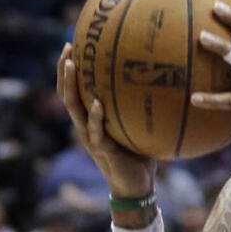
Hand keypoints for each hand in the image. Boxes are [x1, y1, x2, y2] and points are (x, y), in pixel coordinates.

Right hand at [56, 44, 156, 198]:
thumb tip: (165, 80)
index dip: (70, 71)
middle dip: (65, 71)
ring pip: (75, 109)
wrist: (137, 186)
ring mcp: (91, 137)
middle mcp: (86, 126)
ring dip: (72, 87)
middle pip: (68, 94)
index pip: (76, 91)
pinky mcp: (102, 150)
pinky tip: (98, 104)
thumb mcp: (139, 126)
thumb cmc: (141, 154)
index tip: (72, 45)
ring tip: (71, 66)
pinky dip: (96, 117)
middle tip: (67, 49)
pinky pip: (96, 131)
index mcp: (92, 119)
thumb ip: (142, 107)